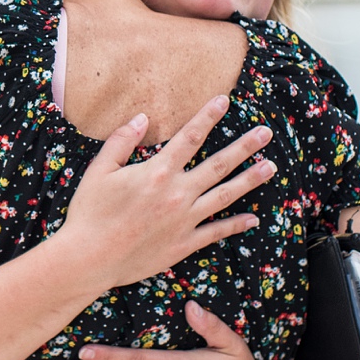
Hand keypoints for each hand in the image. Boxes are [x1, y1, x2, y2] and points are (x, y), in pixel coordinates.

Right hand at [64, 95, 275, 289]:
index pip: (189, 137)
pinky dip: (236, 225)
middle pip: (219, 165)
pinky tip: (254, 218)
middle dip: (244, 146)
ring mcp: (184, 220)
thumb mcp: (99, 170)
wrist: (88, 259)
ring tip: (271, 167)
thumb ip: (122, 141)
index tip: (225, 100)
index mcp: (157, 172)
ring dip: (250, 180)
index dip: (208, 116)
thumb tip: (142, 117)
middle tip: (266, 133)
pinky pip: (216, 232)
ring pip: (225, 196)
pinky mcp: (183, 244)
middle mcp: (177, 194)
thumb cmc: (89, 213)